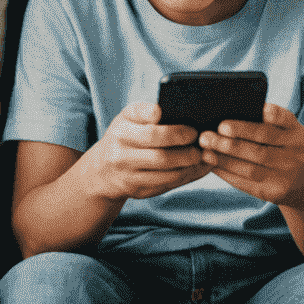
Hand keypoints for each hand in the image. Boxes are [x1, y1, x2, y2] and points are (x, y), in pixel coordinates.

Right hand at [86, 103, 208, 200]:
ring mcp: (128, 177)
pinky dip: (184, 177)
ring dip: (188, 166)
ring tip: (202, 156)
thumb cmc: (123, 136)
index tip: (191, 130)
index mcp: (121, 131)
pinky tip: (194, 168)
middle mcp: (121, 155)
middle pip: (161, 157)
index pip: (150, 132)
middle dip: (186, 152)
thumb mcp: (127, 118)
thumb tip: (173, 112)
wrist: (102, 170)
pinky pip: (166, 185)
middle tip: (202, 144)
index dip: (173, 132)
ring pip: (166, 175)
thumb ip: (146, 112)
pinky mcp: (137, 191)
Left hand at [200, 103, 303, 205]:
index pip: (284, 120)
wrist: (302, 182)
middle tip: (207, 135)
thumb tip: (227, 111)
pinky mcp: (274, 193)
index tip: (259, 110)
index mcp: (295, 132)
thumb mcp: (284, 131)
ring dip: (224, 160)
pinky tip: (212, 164)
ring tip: (205, 151)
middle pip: (261, 147)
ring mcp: (286, 175)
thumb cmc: (282, 146)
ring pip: (251, 168)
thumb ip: (266, 121)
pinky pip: (247, 183)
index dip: (273, 115)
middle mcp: (295, 153)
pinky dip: (227, 173)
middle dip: (231, 142)